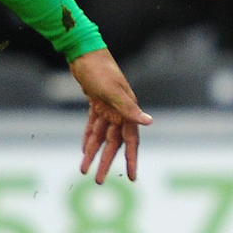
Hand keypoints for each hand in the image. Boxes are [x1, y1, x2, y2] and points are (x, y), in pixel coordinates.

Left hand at [70, 47, 151, 183]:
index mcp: (128, 111)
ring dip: (92, 153)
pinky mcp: (96, 103)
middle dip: (106, 162)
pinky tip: (83, 150)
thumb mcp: (114, 92)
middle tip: (98, 180)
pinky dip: (88, 138)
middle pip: (113, 143)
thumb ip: (130, 109)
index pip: (132, 141)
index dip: (132, 160)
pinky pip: (93, 126)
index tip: (132, 178)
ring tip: (84, 169)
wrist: (85, 53)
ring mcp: (108, 108)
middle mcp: (120, 112)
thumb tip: (149, 122)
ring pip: (101, 136)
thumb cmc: (100, 71)